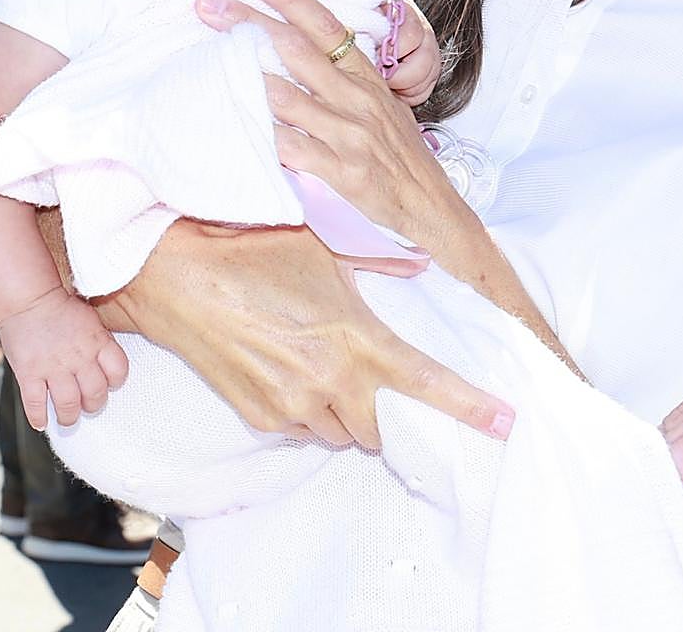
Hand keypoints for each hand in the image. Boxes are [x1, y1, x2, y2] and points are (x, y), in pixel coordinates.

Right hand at [0, 286, 128, 429]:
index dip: (116, 381)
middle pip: (95, 392)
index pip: (118, 370)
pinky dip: (38, 417)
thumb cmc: (60, 307)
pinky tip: (41, 423)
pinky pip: (35, 403)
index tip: (110, 384)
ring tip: (68, 419)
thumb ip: (99, 341)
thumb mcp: (91, 319)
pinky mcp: (29, 373)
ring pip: (68, 403)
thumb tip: (105, 362)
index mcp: (98, 341)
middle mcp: (79, 357)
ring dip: (69, 416)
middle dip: (94, 404)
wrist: (29, 299)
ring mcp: (53, 367)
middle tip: (88, 407)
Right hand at [99, 219, 514, 447]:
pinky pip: (301, 428)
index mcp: (355, 339)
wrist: (177, 275)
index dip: (470, 406)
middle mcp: (328, 383)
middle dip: (387, 412)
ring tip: (327, 367)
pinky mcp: (258, 417)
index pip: (427, 384)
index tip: (505, 421)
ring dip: (346, 411)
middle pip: (382, 428)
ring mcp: (290, 407)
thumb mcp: (325, 249)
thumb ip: (377, 265)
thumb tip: (418, 267)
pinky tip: (291, 370)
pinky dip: (308, 411)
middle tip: (377, 378)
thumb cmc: (254, 250)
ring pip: (341, 432)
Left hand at [194, 0, 580, 372]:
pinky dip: (262, 135)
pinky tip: (232, 125)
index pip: (327, 28)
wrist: (436, 214)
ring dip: (244, 74)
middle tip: (207, 4)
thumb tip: (302, 61)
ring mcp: (350, 136)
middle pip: (296, 50)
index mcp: (368, 81)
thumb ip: (348, 86)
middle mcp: (358, 101)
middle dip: (248, 23)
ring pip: (287, 94)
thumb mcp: (384, 112)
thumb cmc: (403, 162)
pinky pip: (291, 148)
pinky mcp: (342, 173)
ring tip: (206, 56)